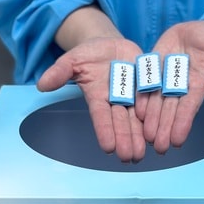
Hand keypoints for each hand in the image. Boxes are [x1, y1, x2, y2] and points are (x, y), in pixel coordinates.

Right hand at [37, 37, 145, 161]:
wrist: (110, 45)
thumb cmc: (88, 55)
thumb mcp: (72, 59)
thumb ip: (60, 72)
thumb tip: (42, 84)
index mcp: (98, 97)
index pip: (101, 117)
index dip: (105, 131)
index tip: (108, 148)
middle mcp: (117, 100)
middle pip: (122, 122)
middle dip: (125, 140)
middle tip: (129, 158)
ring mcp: (133, 94)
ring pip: (138, 118)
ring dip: (141, 135)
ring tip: (144, 152)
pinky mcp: (147, 85)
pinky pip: (153, 99)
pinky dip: (156, 115)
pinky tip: (161, 129)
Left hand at [135, 20, 203, 153]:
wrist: (199, 30)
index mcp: (197, 84)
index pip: (190, 107)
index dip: (183, 123)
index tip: (177, 141)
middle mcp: (180, 85)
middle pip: (170, 110)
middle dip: (164, 129)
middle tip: (159, 148)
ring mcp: (165, 77)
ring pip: (156, 101)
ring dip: (151, 119)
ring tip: (146, 136)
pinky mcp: (153, 66)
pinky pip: (145, 83)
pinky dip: (141, 98)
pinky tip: (136, 112)